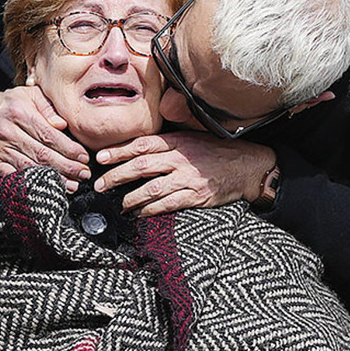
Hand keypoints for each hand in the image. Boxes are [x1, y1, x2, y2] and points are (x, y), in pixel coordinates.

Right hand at [0, 86, 90, 187]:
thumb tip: (62, 124)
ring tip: (72, 184)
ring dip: (53, 178)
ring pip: (30, 168)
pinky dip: (31, 184)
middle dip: (66, 166)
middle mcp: (8, 131)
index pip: (48, 135)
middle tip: (84, 173)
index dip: (68, 148)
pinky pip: (14, 176)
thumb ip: (49, 107)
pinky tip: (47, 187)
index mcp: (19, 112)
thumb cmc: (14, 102)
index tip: (84, 157)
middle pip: (41, 154)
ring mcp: (0, 148)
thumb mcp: (31, 94)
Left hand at [95, 131, 275, 215]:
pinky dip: (150, 210)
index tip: (100, 158)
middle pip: (140, 166)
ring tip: (119, 204)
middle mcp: (180, 158)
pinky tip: (140, 213)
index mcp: (178, 141)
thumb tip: (140, 149)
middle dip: (116, 176)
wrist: (249, 166)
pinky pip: (167, 204)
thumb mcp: (195, 137)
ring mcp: (187, 178)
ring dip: (130, 197)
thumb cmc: (219, 152)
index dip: (119, 151)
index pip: (142, 144)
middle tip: (100, 185)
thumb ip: (170, 142)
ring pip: (150, 188)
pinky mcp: (195, 196)